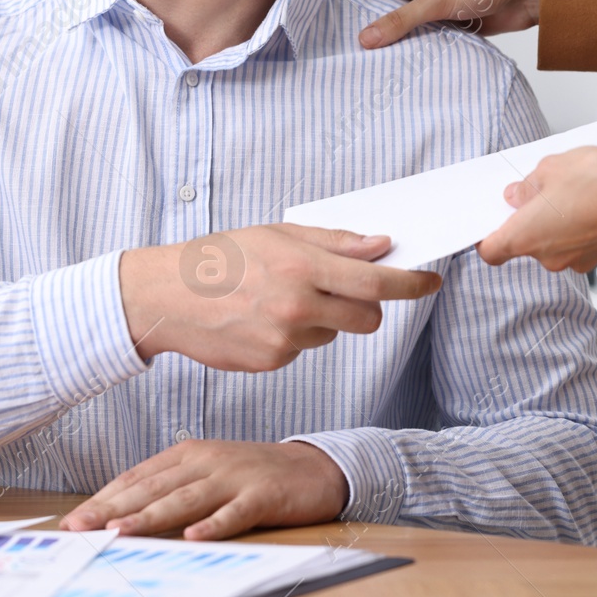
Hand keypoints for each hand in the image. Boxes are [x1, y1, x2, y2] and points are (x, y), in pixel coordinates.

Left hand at [60, 440, 346, 539]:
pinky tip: (194, 536)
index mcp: (189, 454)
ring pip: (186, 498)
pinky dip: (214, 524)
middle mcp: (207, 461)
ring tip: (121, 531)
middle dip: (113, 508)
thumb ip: (172, 488)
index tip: (73, 520)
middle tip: (80, 528)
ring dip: (151, 515)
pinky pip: (235, 512)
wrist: (314, 468)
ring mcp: (235, 476)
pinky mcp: (264, 494)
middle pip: (154, 487)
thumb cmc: (253, 475)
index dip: (104, 497)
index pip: (138, 477)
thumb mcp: (208, 473)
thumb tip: (122, 515)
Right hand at [121, 224, 441, 371]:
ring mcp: (284, 339)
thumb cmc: (220, 258)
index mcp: (301, 266)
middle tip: (351, 289)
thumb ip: (334, 242)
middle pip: (368, 317)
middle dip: (370, 305)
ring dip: (327, 318)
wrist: (166, 297)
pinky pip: (305, 347)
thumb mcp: (277, 235)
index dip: (411, 284)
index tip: (430, 282)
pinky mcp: (272, 361)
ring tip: (284, 297)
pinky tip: (265, 317)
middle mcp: (297, 305)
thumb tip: (381, 245)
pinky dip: (297, 333)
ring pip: (335, 332)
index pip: (375, 282)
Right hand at [338, 0, 541, 47]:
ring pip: (395, 24)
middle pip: (373, 2)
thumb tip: (364, 39)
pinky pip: (416, 39)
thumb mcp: (435, 2)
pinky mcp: (444, 27)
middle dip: (352, 15)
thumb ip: (400, 21)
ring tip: (349, 57)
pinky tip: (390, 66)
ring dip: (380, 37)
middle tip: (322, 35)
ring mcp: (428, 9)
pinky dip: (404, 50)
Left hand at [477, 147, 596, 273]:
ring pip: (555, 243)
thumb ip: (526, 187)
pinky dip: (580, 229)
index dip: (487, 237)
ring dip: (557, 224)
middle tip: (539, 192)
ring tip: (573, 193)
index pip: (491, 252)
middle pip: (526, 244)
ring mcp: (576, 261)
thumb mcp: (549, 168)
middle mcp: (548, 258)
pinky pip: (579, 244)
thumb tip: (516, 196)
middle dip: (530, 220)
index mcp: (526, 237)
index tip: (491, 221)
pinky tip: (592, 203)